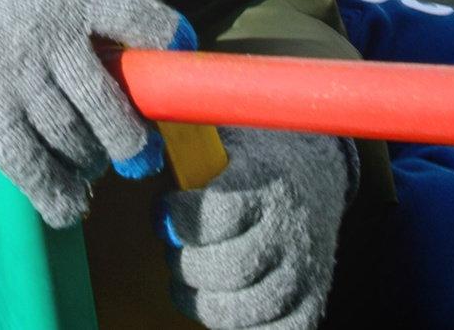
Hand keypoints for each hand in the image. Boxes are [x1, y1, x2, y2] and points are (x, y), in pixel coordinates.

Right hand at [0, 0, 186, 226]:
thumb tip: (136, 30)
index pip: (139, 19)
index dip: (169, 41)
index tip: (180, 58)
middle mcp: (47, 39)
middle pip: (113, 105)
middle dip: (135, 139)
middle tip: (141, 152)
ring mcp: (14, 82)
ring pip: (76, 141)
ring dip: (92, 163)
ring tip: (92, 162)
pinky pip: (32, 170)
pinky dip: (57, 196)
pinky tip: (69, 205)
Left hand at [163, 125, 350, 329]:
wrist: (317, 177)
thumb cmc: (254, 163)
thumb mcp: (227, 142)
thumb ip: (187, 150)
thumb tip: (137, 151)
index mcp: (269, 183)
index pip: (218, 214)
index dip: (177, 217)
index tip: (162, 208)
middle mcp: (291, 230)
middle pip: (227, 269)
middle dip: (185, 263)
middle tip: (175, 248)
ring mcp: (304, 273)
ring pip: (238, 310)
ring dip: (199, 299)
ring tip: (190, 277)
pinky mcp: (309, 306)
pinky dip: (234, 326)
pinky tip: (220, 299)